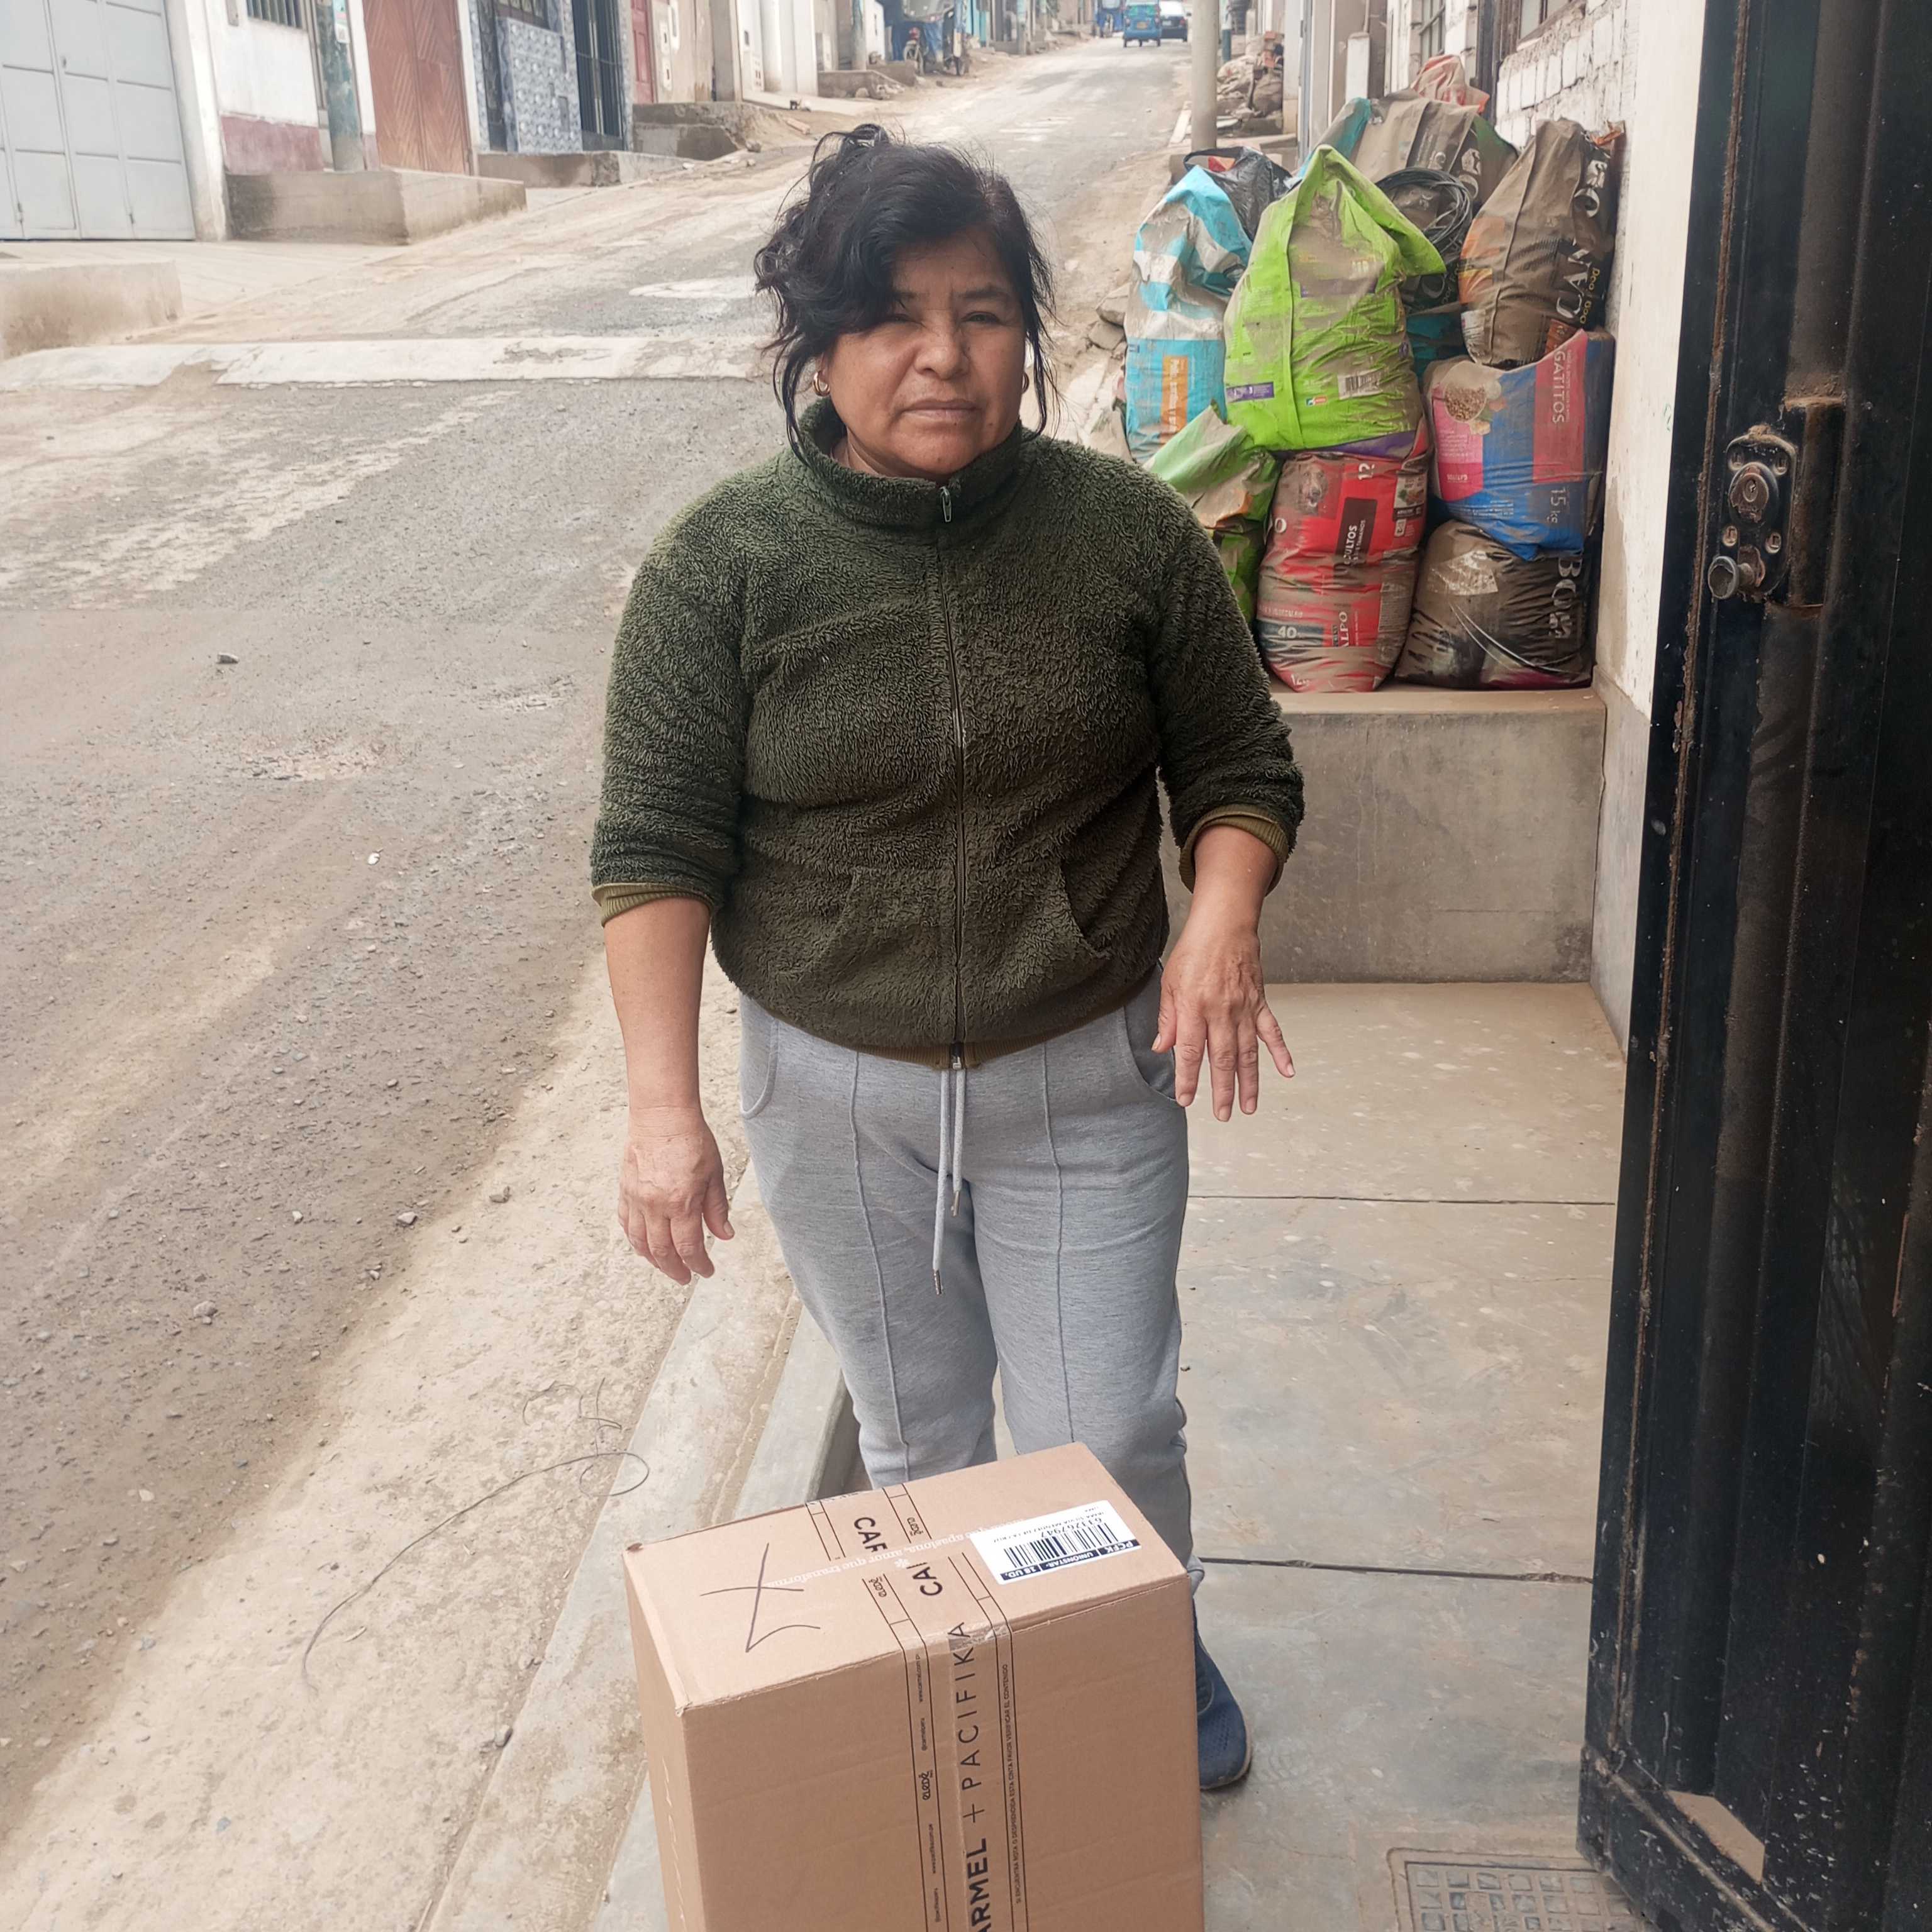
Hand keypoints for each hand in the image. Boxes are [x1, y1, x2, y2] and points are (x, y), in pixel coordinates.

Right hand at [617, 1104, 733, 1283]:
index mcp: (681, 1202)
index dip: (698, 1264)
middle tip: (685, 1277)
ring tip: (666, 1266)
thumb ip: (717, 1208)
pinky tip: (644, 1245)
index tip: (706, 1271)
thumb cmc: (692, 1140)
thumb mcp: (714, 1174)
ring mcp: (637, 1199)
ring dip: (653, 1259)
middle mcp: (655, 1205)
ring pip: (640, 1242)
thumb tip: (724, 1236)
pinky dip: (635, 1239)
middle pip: (662, 1251)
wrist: (662, 1117)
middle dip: (675, 1269)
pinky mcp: (625, 1191)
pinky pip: (626, 1223)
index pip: (689, 1247)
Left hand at [1154, 907, 1294, 1119]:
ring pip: (1248, 1052)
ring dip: (1249, 1082)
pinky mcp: (1259, 1002)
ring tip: (1248, 1107)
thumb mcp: (1170, 982)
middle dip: (1222, 1090)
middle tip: (1223, 1115)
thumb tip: (1163, 1048)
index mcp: (1194, 1007)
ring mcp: (1244, 1009)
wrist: (1225, 925)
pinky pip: (1272, 1031)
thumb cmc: (1194, 951)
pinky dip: (1281, 1052)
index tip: (1186, 1100)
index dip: (1188, 1078)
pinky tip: (1287, 1072)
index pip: (1191, 1051)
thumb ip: (1167, 1017)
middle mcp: (1221, 1012)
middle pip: (1222, 1059)